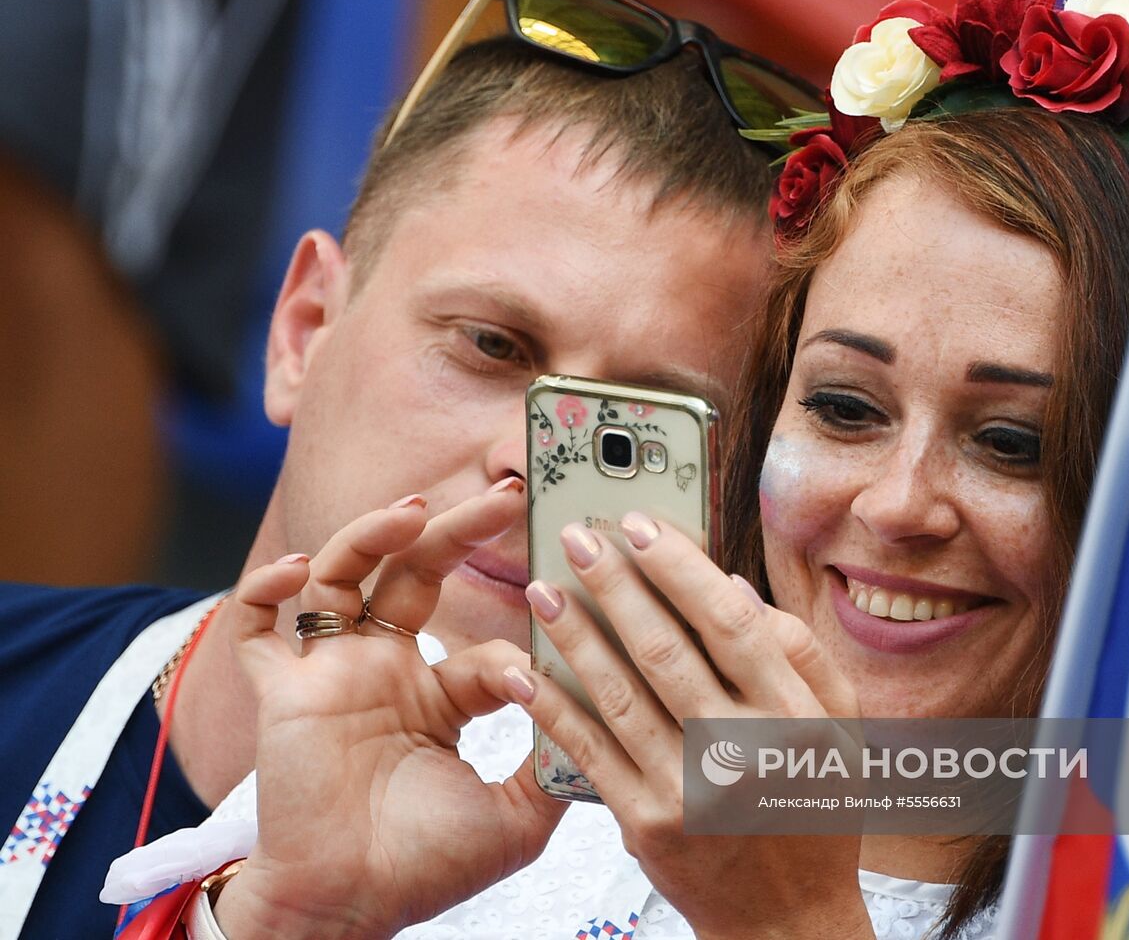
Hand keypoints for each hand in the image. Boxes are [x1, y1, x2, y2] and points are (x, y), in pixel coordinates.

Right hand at [213, 482, 565, 939]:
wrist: (349, 907)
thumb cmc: (424, 868)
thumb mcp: (516, 814)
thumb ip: (556, 763)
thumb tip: (609, 716)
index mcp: (438, 699)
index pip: (482, 638)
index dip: (517, 630)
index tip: (557, 612)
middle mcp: (386, 674)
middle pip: (416, 576)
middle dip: (456, 531)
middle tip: (504, 494)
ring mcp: (331, 677)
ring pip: (344, 577)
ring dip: (371, 534)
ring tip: (412, 508)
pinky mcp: (282, 692)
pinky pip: (255, 629)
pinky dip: (266, 589)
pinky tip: (300, 569)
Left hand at [500, 513, 873, 939]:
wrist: (787, 919)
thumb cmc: (814, 811)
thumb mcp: (843, 730)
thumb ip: (800, 654)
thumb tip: (734, 588)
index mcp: (794, 717)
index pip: (731, 622)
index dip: (680, 567)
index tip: (641, 525)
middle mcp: (742, 751)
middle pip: (666, 648)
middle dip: (614, 584)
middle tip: (578, 538)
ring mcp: (690, 790)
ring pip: (619, 693)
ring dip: (573, 635)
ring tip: (543, 589)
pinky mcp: (646, 824)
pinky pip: (589, 752)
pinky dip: (553, 708)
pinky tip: (525, 671)